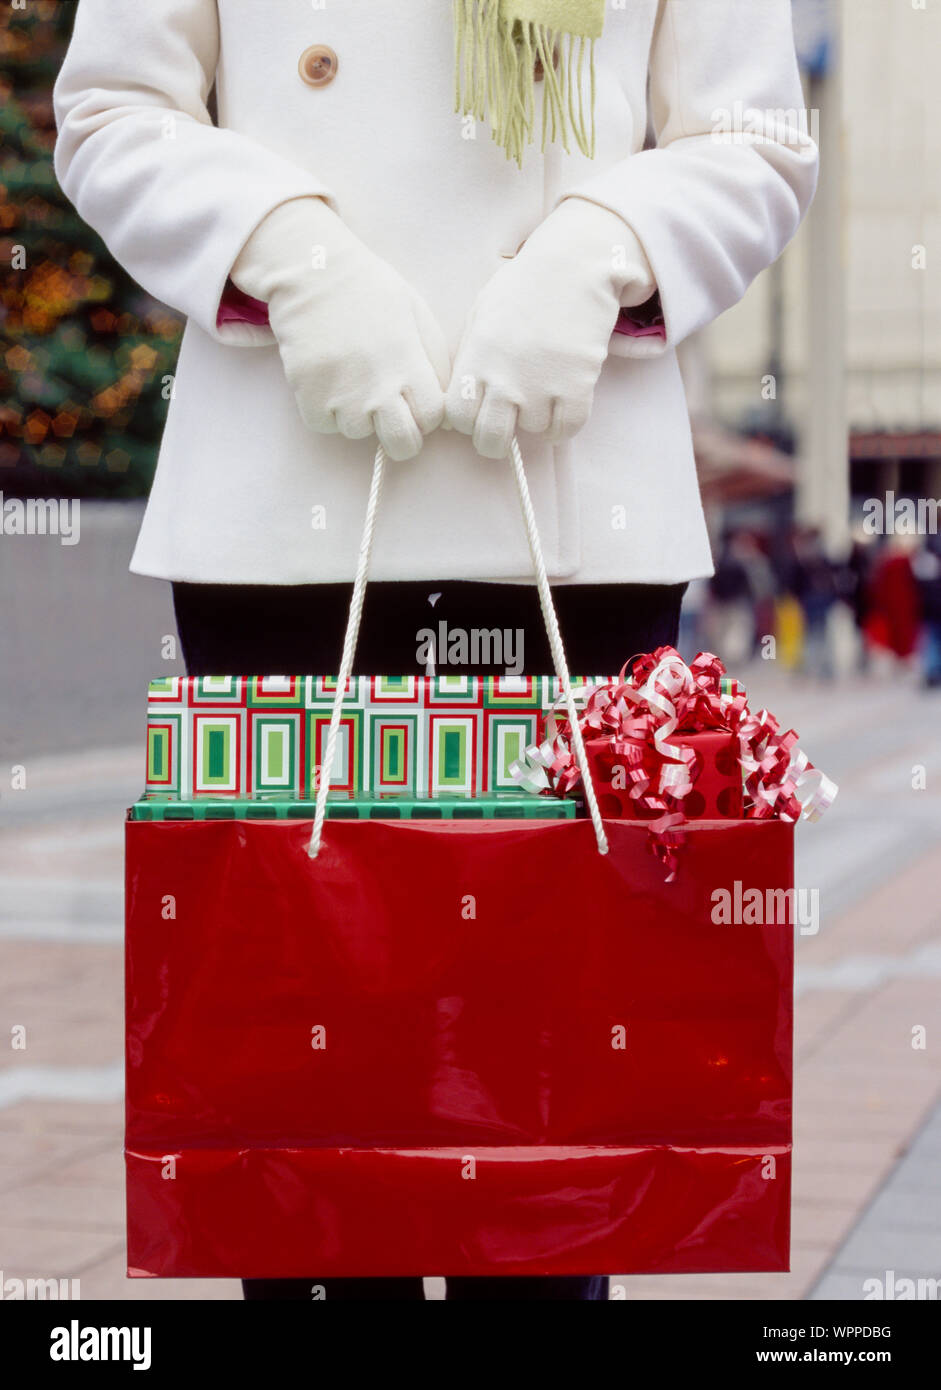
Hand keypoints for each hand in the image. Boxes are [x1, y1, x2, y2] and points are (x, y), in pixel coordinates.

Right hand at [231, 197, 447, 460]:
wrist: (313, 273)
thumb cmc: (371, 293)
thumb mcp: (418, 317)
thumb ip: (437, 365)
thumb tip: (446, 415)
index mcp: (409, 365)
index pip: (433, 419)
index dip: (428, 415)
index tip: (417, 401)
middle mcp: (378, 386)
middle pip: (403, 445)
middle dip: (402, 436)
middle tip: (391, 415)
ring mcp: (341, 395)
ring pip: (360, 433)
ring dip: (359, 416)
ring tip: (352, 379)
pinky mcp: (308, 397)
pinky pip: (325, 424)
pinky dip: (326, 410)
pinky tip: (329, 378)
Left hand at [446, 197, 654, 457]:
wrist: (574, 266)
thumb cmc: (524, 288)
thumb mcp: (482, 315)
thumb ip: (470, 359)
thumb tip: (461, 399)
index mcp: (477, 358)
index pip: (457, 417)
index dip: (465, 421)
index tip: (476, 413)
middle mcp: (505, 377)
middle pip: (489, 439)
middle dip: (493, 441)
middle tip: (503, 429)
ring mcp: (542, 384)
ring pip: (533, 431)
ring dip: (536, 420)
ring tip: (541, 393)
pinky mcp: (577, 386)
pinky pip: (565, 429)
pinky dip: (563, 426)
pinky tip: (560, 409)